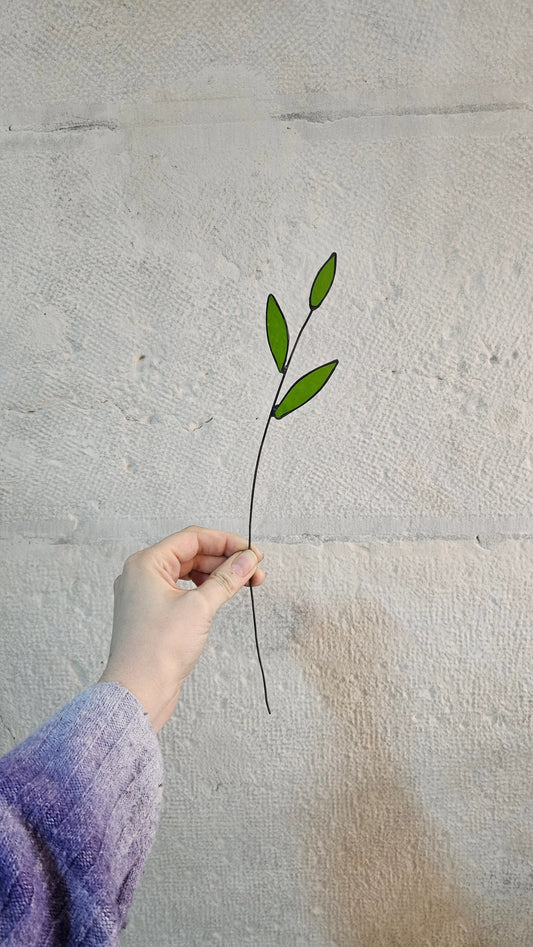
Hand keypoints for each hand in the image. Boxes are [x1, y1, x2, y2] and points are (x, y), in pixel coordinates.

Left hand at [98, 525, 265, 732]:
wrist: (138, 692)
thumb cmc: (156, 651)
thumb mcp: (199, 607)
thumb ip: (226, 579)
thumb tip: (246, 560)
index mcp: (146, 564)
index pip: (192, 538)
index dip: (226, 542)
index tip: (251, 552)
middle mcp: (143, 575)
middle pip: (192, 554)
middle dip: (225, 560)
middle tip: (254, 571)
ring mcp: (147, 595)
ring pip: (189, 573)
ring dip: (218, 575)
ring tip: (245, 583)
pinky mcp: (154, 614)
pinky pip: (183, 591)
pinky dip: (205, 590)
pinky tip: (222, 595)